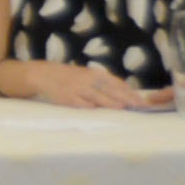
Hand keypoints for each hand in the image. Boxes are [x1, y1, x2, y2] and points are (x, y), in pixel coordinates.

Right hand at [8, 59, 156, 109]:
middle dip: (126, 98)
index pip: (116, 83)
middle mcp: (87, 80)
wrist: (43, 74)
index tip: (142, 101)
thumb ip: (104, 83)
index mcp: (94, 74)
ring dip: (110, 102)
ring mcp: (77, 89)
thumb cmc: (70, 77)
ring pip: (97, 96)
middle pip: (110, 90)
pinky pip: (80, 103)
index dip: (130, 92)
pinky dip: (89, 106)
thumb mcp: (87, 75)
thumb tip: (127, 92)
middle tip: (140, 106)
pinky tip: (98, 110)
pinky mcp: (67, 98)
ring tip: (123, 107)